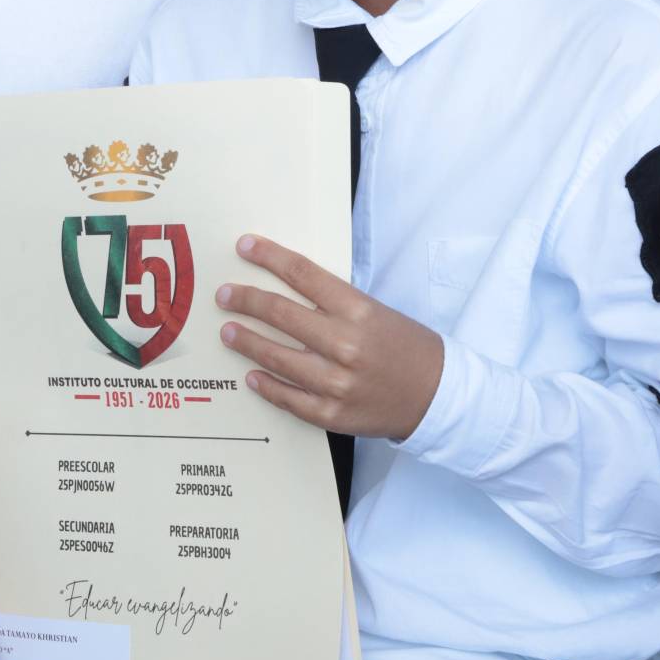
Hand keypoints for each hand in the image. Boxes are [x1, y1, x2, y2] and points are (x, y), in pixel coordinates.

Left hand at [216, 234, 443, 441]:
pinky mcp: (332, 414)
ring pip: (276, 357)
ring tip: (228, 331)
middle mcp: (345, 344)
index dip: (269, 256)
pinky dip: (266, 385)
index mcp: (358, 310)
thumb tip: (284, 285)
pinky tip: (251, 375)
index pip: (302, 274)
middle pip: (281, 313)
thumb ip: (332, 301)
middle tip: (224, 295)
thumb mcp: (374, 310)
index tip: (244, 246)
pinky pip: (288, 398)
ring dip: (247, 341)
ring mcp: (336, 382)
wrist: (435, 395)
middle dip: (246, 300)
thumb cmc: (404, 346)